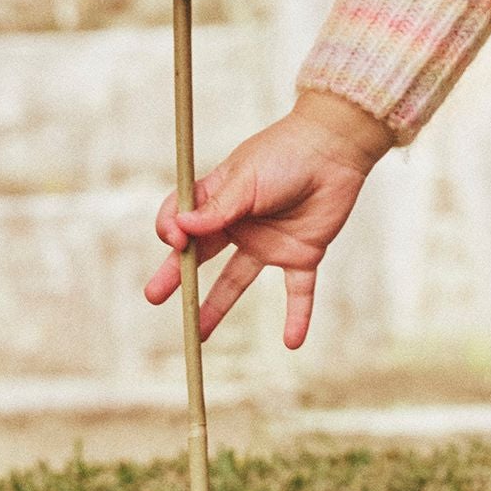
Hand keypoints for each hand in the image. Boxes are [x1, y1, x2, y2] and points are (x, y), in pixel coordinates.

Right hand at [146, 90, 391, 347]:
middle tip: (155, 296)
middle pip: (200, 256)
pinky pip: (297, 291)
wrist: (335, 148)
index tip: (175, 238)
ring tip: (199, 335)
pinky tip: (292, 342)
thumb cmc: (286, 154)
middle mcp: (239, 224)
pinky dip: (297, 316)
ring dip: (217, 307)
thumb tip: (180, 229)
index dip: (172, 231)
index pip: (182, 220)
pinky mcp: (302, 254)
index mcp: (219, 198)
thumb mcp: (246, 179)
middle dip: (176, 277)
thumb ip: (217, 208)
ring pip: (237, 281)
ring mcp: (268, 241)